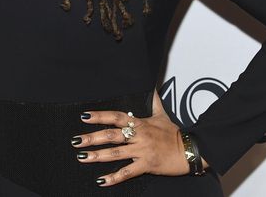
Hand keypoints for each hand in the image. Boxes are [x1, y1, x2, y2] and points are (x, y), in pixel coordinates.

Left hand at [71, 89, 191, 186]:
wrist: (189, 150)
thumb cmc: (175, 133)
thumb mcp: (162, 115)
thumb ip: (154, 101)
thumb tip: (152, 86)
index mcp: (140, 123)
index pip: (116, 117)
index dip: (100, 116)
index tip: (85, 116)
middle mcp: (139, 135)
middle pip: (111, 135)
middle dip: (91, 137)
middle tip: (75, 141)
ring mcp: (142, 151)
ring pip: (116, 153)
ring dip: (97, 156)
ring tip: (82, 157)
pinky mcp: (147, 165)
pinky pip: (128, 172)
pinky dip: (114, 177)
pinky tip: (101, 180)